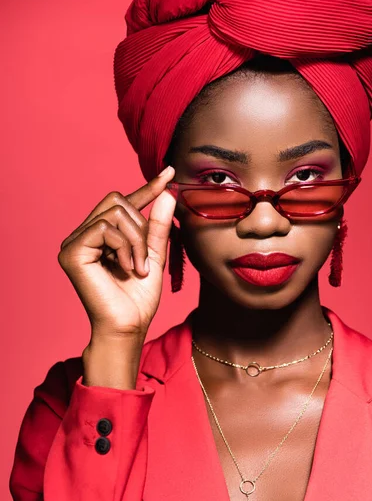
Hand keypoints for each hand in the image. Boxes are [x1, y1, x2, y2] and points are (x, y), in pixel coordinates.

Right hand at [58, 166, 176, 338]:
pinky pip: (104, 228)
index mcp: (101, 236)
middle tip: (145, 262)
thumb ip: (158, 226)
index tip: (170, 173)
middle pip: (118, 201)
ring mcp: (74, 242)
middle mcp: (84, 235)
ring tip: (138, 269)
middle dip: (141, 229)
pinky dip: (124, 247)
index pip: (123, 203)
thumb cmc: (138, 298)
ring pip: (114, 213)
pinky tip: (127, 268)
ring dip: (136, 241)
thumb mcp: (154, 256)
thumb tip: (168, 191)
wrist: (128, 327)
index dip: (147, 188)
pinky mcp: (71, 252)